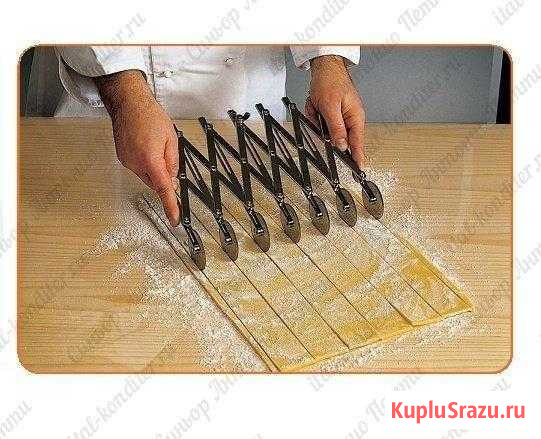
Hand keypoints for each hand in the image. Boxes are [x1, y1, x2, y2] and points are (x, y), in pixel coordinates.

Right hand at [94, 70, 179, 225]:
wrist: (128, 102)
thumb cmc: (149, 115)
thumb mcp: (171, 138)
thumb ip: (173, 161)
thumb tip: (173, 179)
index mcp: (151, 159)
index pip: (163, 189)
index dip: (170, 206)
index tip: (175, 219)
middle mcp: (136, 163)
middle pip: (155, 182)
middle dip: (164, 175)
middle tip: (167, 156)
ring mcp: (127, 161)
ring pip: (147, 176)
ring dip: (155, 168)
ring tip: (155, 145)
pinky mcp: (122, 158)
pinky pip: (138, 168)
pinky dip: (146, 163)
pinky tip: (147, 147)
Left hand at [306, 55, 365, 167]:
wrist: (325, 66)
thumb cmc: (330, 81)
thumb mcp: (330, 107)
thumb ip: (336, 129)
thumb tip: (342, 146)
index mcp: (355, 117)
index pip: (357, 143)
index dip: (357, 157)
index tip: (358, 170)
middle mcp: (350, 119)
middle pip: (336, 137)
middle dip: (323, 127)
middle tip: (317, 112)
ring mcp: (341, 117)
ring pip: (325, 131)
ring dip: (317, 118)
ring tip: (315, 104)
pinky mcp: (332, 115)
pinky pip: (320, 123)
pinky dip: (314, 114)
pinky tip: (314, 104)